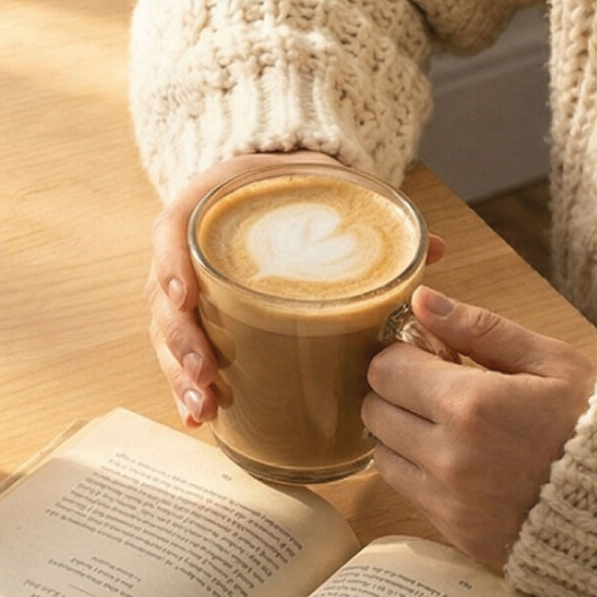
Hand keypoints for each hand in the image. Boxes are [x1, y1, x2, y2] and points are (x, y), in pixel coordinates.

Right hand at [146, 152, 445, 426]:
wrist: (273, 179)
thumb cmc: (296, 182)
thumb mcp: (327, 182)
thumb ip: (370, 209)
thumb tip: (434, 249)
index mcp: (208, 204)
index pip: (171, 231)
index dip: (170, 264)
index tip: (184, 296)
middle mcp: (188, 245)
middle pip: (163, 297)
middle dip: (180, 341)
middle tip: (205, 374)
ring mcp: (187, 283)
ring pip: (166, 332)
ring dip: (180, 374)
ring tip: (203, 407)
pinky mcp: (198, 314)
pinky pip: (180, 350)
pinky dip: (186, 385)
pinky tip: (200, 418)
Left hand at [363, 287, 596, 564]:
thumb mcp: (551, 361)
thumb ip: (479, 328)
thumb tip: (422, 300)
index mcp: (470, 405)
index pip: (386, 369)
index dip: (404, 354)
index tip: (434, 354)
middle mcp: (449, 458)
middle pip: (375, 412)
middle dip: (399, 391)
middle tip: (443, 387)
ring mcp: (450, 503)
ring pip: (383, 455)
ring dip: (404, 433)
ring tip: (454, 425)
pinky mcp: (458, 534)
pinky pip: (409, 493)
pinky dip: (423, 471)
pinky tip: (467, 460)